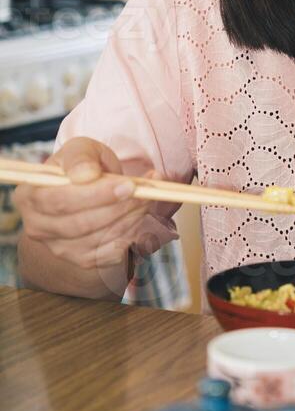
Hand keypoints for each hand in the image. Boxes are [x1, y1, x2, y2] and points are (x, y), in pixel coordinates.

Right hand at [14, 136, 178, 271]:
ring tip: (148, 199)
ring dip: (129, 220)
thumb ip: (81, 157)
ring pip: (97, 240)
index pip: (60, 200)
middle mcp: (38, 226)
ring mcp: (58, 247)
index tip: (129, 184)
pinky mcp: (81, 260)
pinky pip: (109, 254)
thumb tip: (85, 174)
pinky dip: (131, 235)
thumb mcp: (81, 150)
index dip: (96, 195)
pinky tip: (141, 217)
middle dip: (118, 208)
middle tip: (145, 192)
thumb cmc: (83, 166)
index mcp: (30, 195)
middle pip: (80, 224)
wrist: (88, 191)